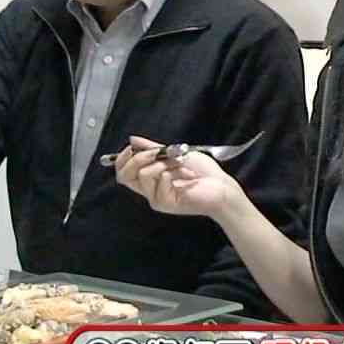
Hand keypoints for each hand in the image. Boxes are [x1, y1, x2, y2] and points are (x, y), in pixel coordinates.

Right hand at [113, 135, 243, 219]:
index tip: (132, 146)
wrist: (221, 186)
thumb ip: (153, 148)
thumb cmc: (203, 172)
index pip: (123, 172)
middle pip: (124, 175)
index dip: (122, 158)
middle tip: (159, 153)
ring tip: (180, 165)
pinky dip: (171, 172)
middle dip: (139, 157)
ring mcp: (156, 197)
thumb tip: (133, 140)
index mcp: (150, 179)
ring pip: (142, 174)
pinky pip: (158, 180)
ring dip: (162, 163)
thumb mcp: (174, 153)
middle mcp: (150, 190)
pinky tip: (186, 176)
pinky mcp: (165, 203)